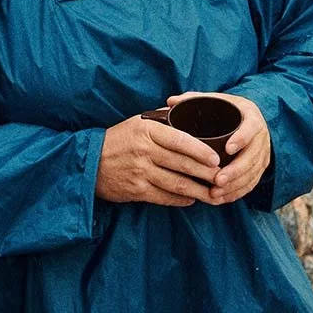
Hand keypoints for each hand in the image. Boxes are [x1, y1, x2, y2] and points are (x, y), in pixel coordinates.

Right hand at [95, 114, 220, 206]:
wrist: (89, 162)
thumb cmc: (118, 139)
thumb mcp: (137, 123)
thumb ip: (162, 120)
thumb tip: (187, 112)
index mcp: (147, 131)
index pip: (181, 140)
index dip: (201, 151)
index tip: (217, 158)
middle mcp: (144, 151)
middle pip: (182, 164)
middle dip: (206, 173)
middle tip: (222, 177)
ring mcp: (140, 172)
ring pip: (176, 184)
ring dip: (198, 190)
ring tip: (213, 193)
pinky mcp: (136, 190)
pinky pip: (165, 197)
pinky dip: (181, 200)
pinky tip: (192, 199)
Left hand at [168, 92, 269, 205]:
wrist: (251, 119)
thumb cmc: (229, 110)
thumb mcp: (218, 100)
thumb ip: (195, 99)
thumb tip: (170, 101)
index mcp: (251, 117)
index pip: (250, 129)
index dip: (241, 139)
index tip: (227, 149)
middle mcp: (261, 137)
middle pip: (252, 157)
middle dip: (235, 171)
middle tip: (217, 180)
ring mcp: (262, 154)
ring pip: (252, 174)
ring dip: (234, 186)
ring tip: (215, 193)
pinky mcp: (260, 168)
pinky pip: (251, 183)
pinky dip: (237, 193)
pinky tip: (222, 199)